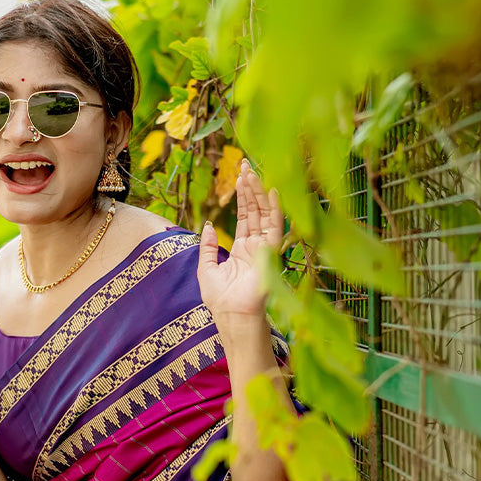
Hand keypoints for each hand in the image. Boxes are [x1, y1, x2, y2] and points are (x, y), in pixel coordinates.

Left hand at [197, 158, 283, 319]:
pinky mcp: (271, 253)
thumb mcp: (206, 268)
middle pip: (255, 210)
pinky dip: (274, 208)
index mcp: (242, 249)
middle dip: (250, 187)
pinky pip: (275, 226)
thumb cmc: (220, 299)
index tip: (239, 175)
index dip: (242, 196)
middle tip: (245, 164)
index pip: (244, 216)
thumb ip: (207, 247)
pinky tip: (271, 190)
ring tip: (251, 171)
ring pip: (264, 214)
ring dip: (258, 192)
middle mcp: (256, 246)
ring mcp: (265, 249)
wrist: (232, 316)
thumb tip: (208, 226)